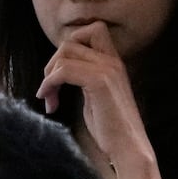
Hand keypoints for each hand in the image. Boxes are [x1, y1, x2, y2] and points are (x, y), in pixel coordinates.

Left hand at [36, 21, 150, 166]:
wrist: (129, 148)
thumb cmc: (111, 129)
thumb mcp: (96, 96)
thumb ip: (84, 78)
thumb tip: (59, 71)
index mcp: (114, 62)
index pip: (92, 29)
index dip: (70, 45)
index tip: (61, 72)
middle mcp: (113, 61)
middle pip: (72, 39)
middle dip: (53, 62)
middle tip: (50, 87)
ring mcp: (108, 69)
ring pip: (65, 53)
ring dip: (48, 75)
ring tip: (49, 98)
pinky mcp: (100, 82)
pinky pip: (63, 70)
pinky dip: (49, 84)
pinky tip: (50, 102)